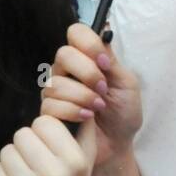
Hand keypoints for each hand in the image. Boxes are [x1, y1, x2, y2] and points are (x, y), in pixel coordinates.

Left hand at [0, 115, 95, 175]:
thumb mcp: (86, 160)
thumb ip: (83, 127)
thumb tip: (81, 96)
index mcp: (73, 162)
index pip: (44, 122)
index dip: (43, 131)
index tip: (47, 144)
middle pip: (22, 134)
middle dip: (26, 144)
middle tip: (34, 159)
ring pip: (6, 151)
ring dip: (12, 159)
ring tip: (25, 172)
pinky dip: (2, 175)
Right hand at [40, 22, 141, 167]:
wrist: (117, 145)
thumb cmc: (123, 114)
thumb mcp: (126, 84)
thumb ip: (112, 61)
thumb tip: (103, 31)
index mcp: (87, 59)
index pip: (75, 33)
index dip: (88, 43)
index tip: (104, 62)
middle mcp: (67, 71)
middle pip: (63, 54)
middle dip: (87, 72)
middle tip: (102, 89)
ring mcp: (55, 91)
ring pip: (56, 82)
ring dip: (82, 96)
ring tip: (98, 108)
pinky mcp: (48, 112)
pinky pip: (51, 104)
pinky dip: (73, 111)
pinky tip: (87, 118)